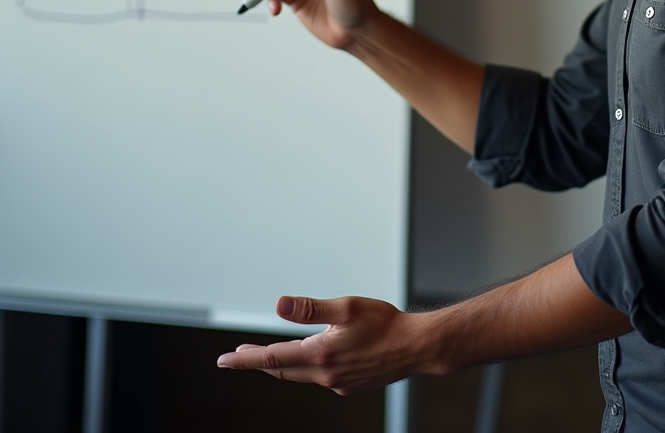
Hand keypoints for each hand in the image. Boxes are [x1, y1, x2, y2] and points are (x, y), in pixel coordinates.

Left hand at [216, 295, 431, 393]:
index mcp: (321, 354)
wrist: (416, 347)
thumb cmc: (385, 323)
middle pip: (282, 369)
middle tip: (239, 356)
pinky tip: (315, 356)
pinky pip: (319, 377)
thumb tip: (279, 305)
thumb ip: (311, 308)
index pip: (273, 357)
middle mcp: (325, 374)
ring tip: (272, 353)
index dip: (245, 360)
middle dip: (259, 362)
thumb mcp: (347, 307)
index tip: (223, 360)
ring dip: (283, 364)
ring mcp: (337, 382)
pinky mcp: (349, 384)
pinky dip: (307, 367)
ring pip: (300, 375)